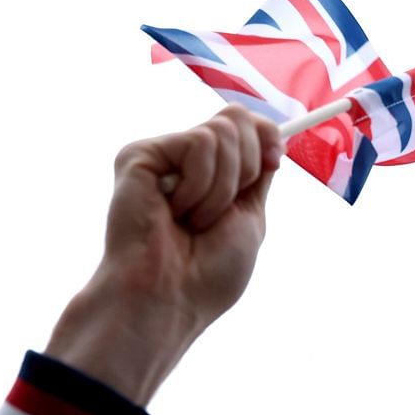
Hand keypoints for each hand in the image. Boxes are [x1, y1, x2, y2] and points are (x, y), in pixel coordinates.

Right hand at [45, 106, 282, 402]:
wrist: (170, 297)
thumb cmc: (207, 274)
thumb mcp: (249, 218)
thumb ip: (257, 174)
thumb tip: (273, 136)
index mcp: (211, 175)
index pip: (246, 125)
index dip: (267, 134)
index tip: (275, 161)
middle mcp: (184, 161)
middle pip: (236, 118)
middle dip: (246, 167)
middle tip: (220, 212)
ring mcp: (162, 156)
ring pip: (221, 131)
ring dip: (222, 189)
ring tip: (194, 221)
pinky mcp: (140, 155)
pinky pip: (198, 143)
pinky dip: (201, 185)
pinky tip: (175, 212)